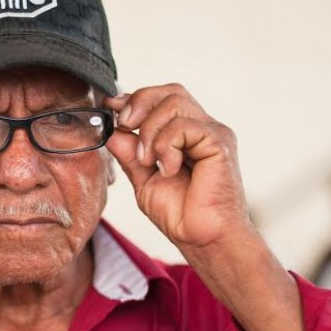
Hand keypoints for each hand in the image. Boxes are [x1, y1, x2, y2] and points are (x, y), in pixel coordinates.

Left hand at [104, 85, 251, 249]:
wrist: (203, 239)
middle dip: (140, 103)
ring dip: (150, 131)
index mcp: (186, 135)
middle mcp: (202, 129)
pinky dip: (166, 146)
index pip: (162, 98)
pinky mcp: (219, 143)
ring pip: (174, 102)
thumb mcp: (143, 180)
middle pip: (169, 91)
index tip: (112, 110)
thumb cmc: (181, 215)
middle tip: (125, 125)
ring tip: (148, 161)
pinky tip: (168, 169)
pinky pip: (184, 126)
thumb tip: (112, 131)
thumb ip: (130, 154)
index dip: (135, 99)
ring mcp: (212, 133)